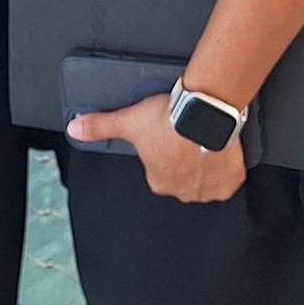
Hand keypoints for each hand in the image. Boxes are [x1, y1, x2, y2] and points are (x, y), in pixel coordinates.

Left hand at [67, 95, 246, 203]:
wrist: (205, 112)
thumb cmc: (169, 118)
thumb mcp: (129, 120)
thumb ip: (100, 126)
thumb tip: (73, 130)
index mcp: (157, 181)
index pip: (160, 168)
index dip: (166, 149)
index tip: (172, 133)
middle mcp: (181, 192)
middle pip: (183, 175)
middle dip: (186, 158)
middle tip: (190, 133)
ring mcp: (207, 191)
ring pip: (206, 178)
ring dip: (207, 163)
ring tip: (207, 138)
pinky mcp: (230, 183)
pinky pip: (229, 179)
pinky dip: (228, 167)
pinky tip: (224, 150)